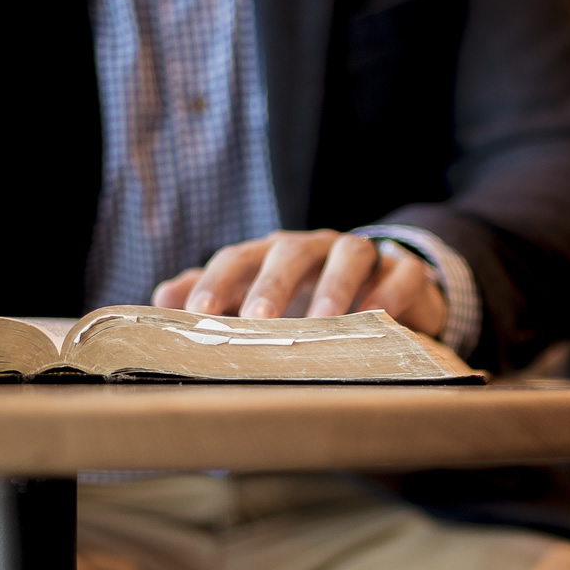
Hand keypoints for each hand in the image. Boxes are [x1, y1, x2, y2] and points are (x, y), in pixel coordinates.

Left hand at [150, 229, 446, 337]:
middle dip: (272, 284)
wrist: (390, 293)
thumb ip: (214, 296)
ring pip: (349, 252)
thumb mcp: (263, 299)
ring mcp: (365, 255)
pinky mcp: (407, 270)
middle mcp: (316, 247)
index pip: (239, 256)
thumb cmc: (314, 299)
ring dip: (334, 285)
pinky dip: (390, 292)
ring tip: (325, 322)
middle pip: (290, 250)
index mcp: (274, 252)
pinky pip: (402, 273)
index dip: (217, 281)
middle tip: (258, 321)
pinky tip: (378, 318)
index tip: (199, 313)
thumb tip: (161, 300)